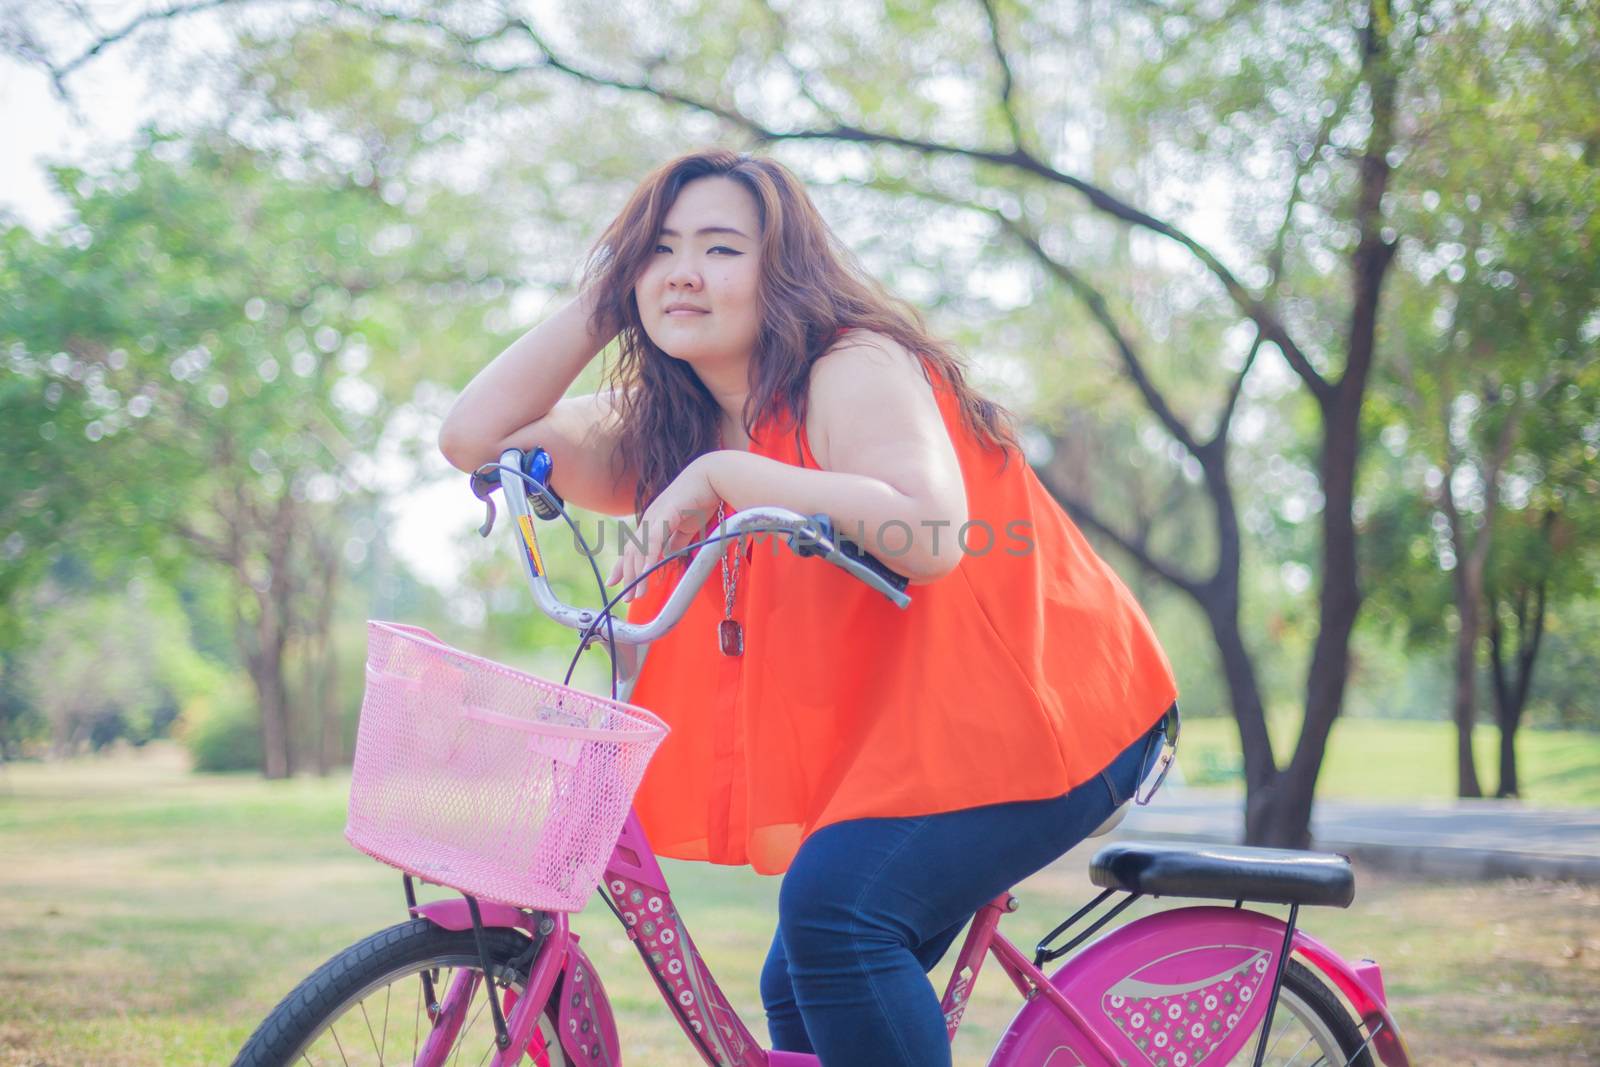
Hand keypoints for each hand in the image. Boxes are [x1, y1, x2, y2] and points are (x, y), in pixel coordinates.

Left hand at [608, 455, 721, 602]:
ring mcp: (655, 515)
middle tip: (628, 598)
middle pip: (632, 552)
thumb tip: (668, 557)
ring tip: (638, 592)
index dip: (623, 566)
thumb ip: (676, 542)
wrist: (712, 476)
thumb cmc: (701, 499)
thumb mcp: (686, 527)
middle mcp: (649, 519)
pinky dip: (649, 557)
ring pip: (640, 548)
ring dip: (638, 573)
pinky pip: (654, 539)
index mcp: (653, 522)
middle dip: (629, 577)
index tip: (615, 582)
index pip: (633, 547)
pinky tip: (646, 571)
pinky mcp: (666, 513)